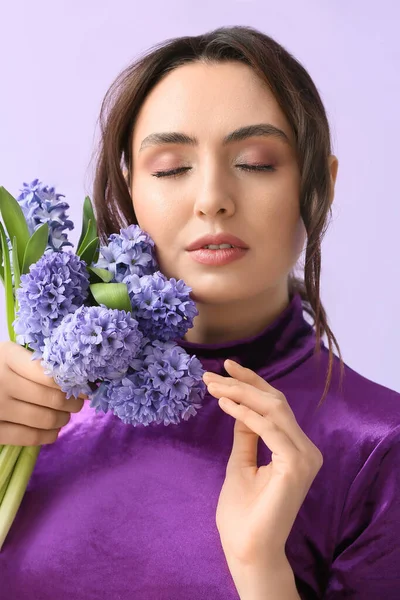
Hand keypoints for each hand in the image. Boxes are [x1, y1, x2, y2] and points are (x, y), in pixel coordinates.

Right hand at [0, 341, 85, 445]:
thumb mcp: (11, 355)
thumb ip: (37, 361)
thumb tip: (76, 375)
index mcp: (8, 357)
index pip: (50, 373)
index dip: (72, 382)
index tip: (84, 386)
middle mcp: (2, 381)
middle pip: (52, 398)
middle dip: (72, 403)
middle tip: (77, 402)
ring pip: (45, 419)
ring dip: (63, 419)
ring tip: (65, 415)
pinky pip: (29, 437)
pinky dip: (48, 435)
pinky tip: (53, 430)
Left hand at [203, 359, 322, 569]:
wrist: (247, 549)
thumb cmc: (244, 512)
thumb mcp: (241, 462)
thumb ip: (246, 435)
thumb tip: (239, 406)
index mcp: (295, 448)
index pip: (276, 406)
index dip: (253, 383)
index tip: (226, 367)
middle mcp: (306, 449)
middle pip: (275, 402)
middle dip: (242, 384)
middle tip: (211, 375)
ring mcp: (304, 457)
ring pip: (273, 409)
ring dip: (240, 394)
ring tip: (213, 386)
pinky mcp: (296, 465)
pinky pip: (269, 429)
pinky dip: (246, 414)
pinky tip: (225, 405)